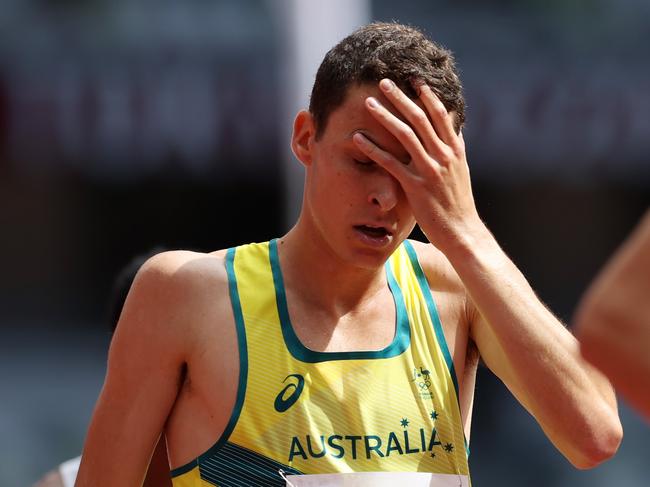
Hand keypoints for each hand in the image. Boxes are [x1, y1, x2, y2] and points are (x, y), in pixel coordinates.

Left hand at [353, 78, 482, 252]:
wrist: (463, 232)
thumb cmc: (458, 204)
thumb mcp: (460, 172)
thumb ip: (453, 150)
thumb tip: (453, 130)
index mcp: (455, 150)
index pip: (440, 115)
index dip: (426, 95)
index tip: (413, 79)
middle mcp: (444, 156)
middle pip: (420, 118)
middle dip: (401, 97)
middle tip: (384, 82)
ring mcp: (430, 170)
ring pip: (405, 135)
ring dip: (385, 116)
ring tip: (368, 103)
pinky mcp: (416, 187)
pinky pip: (390, 163)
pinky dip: (373, 148)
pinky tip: (357, 139)